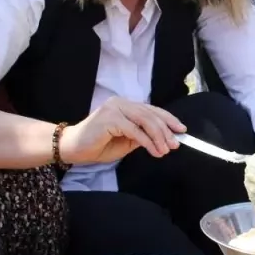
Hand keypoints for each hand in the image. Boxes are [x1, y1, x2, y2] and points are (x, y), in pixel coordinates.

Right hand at [59, 97, 186, 164]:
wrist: (73, 148)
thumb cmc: (97, 145)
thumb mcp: (126, 141)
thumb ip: (142, 136)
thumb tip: (163, 138)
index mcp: (125, 105)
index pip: (151, 110)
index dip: (169, 119)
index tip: (181, 130)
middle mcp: (121, 103)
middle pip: (151, 114)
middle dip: (166, 130)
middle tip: (176, 144)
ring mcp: (115, 109)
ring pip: (146, 121)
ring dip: (159, 137)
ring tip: (166, 150)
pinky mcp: (110, 119)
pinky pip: (135, 131)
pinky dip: (148, 142)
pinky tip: (154, 151)